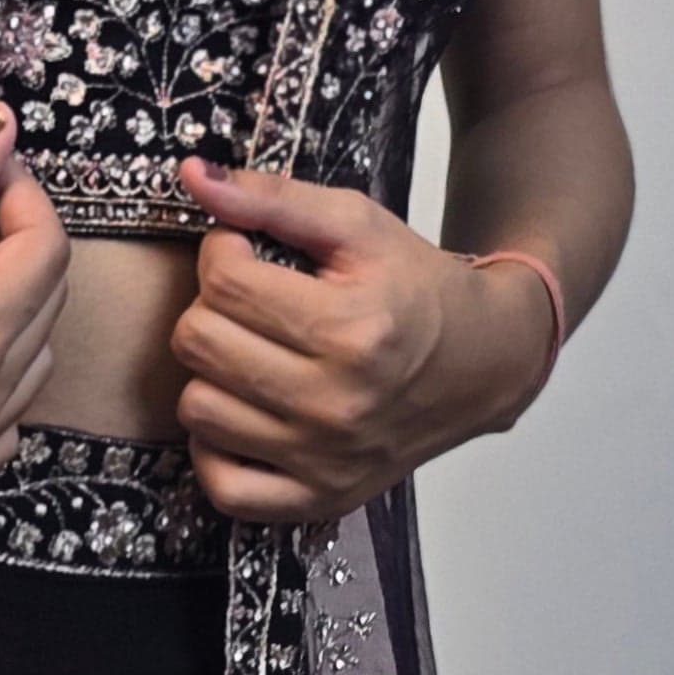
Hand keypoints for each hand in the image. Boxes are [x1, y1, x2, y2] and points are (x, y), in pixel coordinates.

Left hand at [169, 157, 554, 524]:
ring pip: (197, 409)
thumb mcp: (356, 223)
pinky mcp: (319, 499)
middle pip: (199, 343)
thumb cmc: (415, 287)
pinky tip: (245, 411)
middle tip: (250, 302)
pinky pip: (223, 487)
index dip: (223, 251)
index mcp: (350, 328)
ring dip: (211, 373)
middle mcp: (336, 404)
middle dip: (212, 307)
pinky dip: (217, 448)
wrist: (481, 362)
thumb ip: (272, 197)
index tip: (248, 250)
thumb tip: (192, 175)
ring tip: (251, 352)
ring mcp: (326, 461)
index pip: (223, 281)